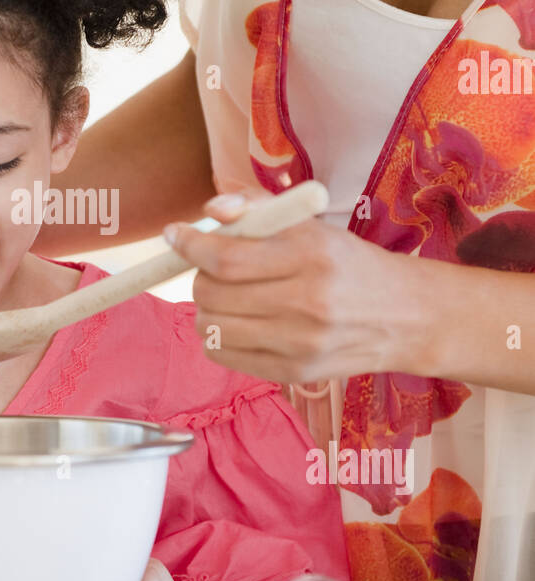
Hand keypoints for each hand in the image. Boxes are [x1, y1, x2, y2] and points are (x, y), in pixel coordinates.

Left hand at [163, 192, 428, 383]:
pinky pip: (224, 356)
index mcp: (312, 255)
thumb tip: (211, 210)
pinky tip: (238, 323)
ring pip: (211, 327)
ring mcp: (300, 344)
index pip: (227, 257)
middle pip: (212, 294)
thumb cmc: (349, 264)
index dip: (191, 245)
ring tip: (227, 297)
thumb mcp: (312, 225)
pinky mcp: (294, 373)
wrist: (405, 317)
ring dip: (206, 308)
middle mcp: (307, 302)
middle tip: (214, 269)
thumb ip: (259, 208)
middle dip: (200, 276)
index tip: (175, 235)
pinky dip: (218, 336)